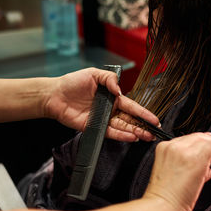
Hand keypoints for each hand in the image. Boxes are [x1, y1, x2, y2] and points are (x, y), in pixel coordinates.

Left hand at [43, 68, 158, 141]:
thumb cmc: (73, 83)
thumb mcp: (94, 74)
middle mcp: (110, 110)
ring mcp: (103, 120)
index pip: (132, 106)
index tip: (155, 119)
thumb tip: (120, 91)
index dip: (144, 113)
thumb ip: (109, 79)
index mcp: (113, 97)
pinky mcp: (94, 128)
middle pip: (130, 120)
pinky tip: (131, 137)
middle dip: (143, 126)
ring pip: (123, 127)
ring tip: (146, 136)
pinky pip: (110, 132)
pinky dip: (121, 135)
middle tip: (154, 132)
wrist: (55, 95)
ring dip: (135, 132)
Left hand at [143, 133, 210, 210]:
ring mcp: (170, 147)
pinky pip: (179, 141)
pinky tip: (189, 157)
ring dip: (198, 145)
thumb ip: (210, 167)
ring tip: (201, 158)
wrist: (161, 205)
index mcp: (194, 158)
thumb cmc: (179, 200)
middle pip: (202, 137)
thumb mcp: (202, 182)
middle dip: (210, 146)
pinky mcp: (162, 149)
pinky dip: (186, 147)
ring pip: (191, 137)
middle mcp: (180, 149)